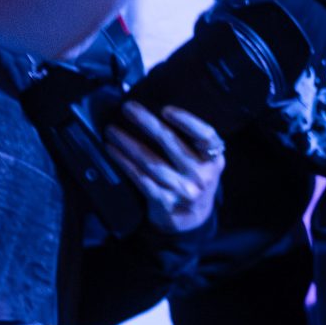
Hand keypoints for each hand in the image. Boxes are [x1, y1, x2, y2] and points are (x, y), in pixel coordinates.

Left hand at [103, 102, 225, 233]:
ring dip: (128, 143)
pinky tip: (111, 151)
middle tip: (128, 107)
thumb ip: (190, 139)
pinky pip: (140, 179)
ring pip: (151, 162)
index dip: (187, 121)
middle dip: (147, 123)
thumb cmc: (192, 177)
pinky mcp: (165, 202)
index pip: (205, 136)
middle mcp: (201, 175)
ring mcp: (183, 190)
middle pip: (171, 144)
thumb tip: (155, 106)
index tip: (166, 109)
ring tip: (111, 130)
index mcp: (213, 159)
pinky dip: (124, 163)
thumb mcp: (203, 160)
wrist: (192, 218)